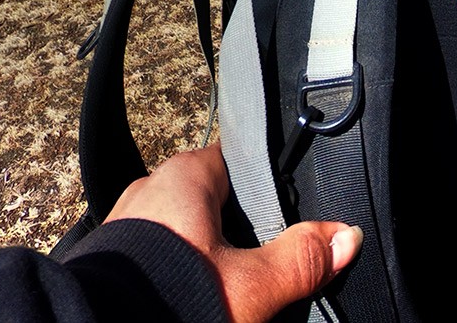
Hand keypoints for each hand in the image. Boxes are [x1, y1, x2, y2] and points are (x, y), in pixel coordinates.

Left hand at [104, 143, 362, 322]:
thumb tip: (346, 237)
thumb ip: (301, 258)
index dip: (268, 186)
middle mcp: (151, 186)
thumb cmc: (170, 296)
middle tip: (263, 258)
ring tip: (229, 281)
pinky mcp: (110, 258)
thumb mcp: (251, 285)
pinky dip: (177, 267)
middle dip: (237, 227)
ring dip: (205, 250)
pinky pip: (156, 252)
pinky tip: (193, 289)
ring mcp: (126, 222)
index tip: (290, 211)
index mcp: (186, 173)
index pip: (240, 161)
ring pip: (182, 227)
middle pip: (213, 197)